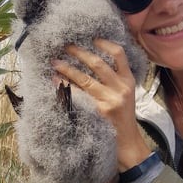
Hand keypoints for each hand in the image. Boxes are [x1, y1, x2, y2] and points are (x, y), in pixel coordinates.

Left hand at [52, 39, 150, 174]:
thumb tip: (92, 62)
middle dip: (78, 52)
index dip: (104, 43)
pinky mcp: (98, 112)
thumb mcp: (126, 96)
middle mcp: (120, 89)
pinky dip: (65, 88)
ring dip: (67, 69)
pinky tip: (56, 84)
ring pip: (84, 79)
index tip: (91, 38)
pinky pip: (78, 96)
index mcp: (128, 82)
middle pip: (97, 63)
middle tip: (65, 46)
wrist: (127, 144)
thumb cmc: (122, 119)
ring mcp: (109, 101)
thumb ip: (114, 80)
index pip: (118, 54)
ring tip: (54, 63)